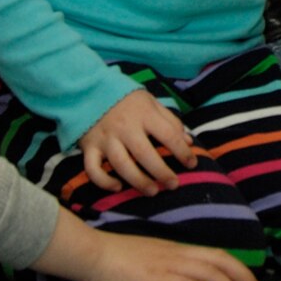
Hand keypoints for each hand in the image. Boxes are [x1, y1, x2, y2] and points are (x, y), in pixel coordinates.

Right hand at [33, 212, 261, 280]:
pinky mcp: (159, 278)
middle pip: (220, 260)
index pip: (214, 254)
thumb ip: (164, 269)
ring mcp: (169, 264)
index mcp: (175, 248)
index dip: (236, 267)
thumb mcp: (147, 260)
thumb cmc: (114, 259)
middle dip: (243, 276)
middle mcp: (177, 253)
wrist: (93, 255)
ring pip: (211, 273)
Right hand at [80, 90, 197, 194]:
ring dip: (138, 180)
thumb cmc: (126, 99)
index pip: (168, 134)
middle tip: (173, 185)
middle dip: (161, 172)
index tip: (191, 164)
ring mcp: (106, 138)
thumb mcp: (151, 102)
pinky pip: (93, 168)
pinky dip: (104, 181)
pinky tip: (117, 187)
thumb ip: (170, 121)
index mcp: (144, 113)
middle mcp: (125, 127)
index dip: (182, 151)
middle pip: (144, 153)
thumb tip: (188, 142)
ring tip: (152, 191)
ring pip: (121, 164)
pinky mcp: (89, 147)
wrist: (89, 89)